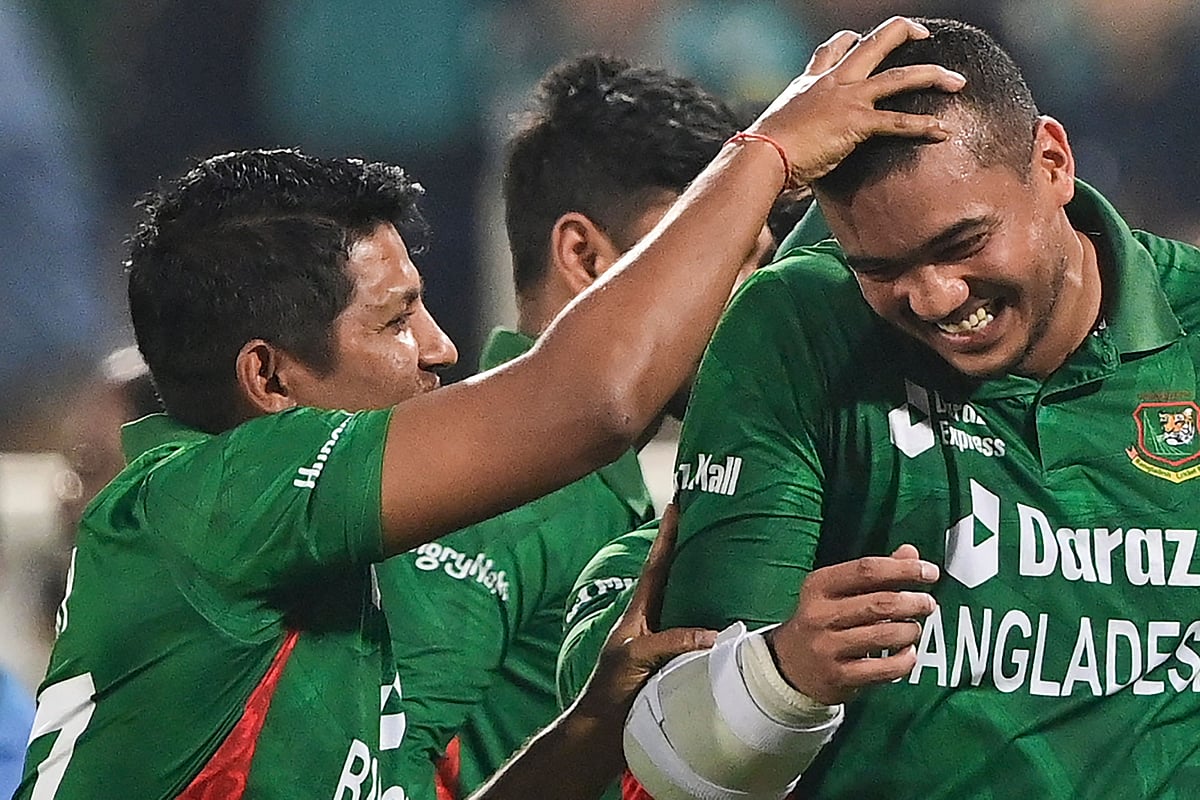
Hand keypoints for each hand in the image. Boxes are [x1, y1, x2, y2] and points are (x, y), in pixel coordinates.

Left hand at [574, 504, 717, 723]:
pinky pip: (704, 637)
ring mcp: (668, 641)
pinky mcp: (680, 663)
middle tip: (712, 522)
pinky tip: (739, 622)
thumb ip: (671, 641)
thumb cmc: (611, 689)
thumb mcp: (637, 657)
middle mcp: (656, 621)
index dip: (666, 535)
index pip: (657, 565)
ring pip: (692, 605)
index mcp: (640, 612)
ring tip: (733, 562)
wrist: (606, 730)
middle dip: (691, 550)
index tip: (675, 504)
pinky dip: (720, 625)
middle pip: (677, 579)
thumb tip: (714, 634)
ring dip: (710, 585)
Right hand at [749, 16, 965, 185]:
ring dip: (933, 76)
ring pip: (900, 77)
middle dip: (904, 33)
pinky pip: (898, 122)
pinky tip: (943, 132)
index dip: (854, 39)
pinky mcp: (856, 123)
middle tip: (924, 35)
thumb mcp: (778, 129)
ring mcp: (847, 99)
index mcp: (811, 82)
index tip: (865, 38)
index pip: (835, 47)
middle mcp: (833, 82)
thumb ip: (793, 128)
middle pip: (875, 42)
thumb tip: (784, 148)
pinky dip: (923, 127)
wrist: (762, 157)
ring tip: (958, 82)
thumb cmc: (764, 151)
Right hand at [766, 544, 938, 704]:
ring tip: (913, 629)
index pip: (866, 570)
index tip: (930, 572)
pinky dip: (905, 660)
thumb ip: (875, 572)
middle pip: (879, 603)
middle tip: (928, 604)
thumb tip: (910, 552)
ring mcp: (827, 647)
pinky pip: (883, 669)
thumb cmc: (823, 620)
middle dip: (913, 602)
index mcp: (819, 585)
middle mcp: (819, 614)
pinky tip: (908, 653)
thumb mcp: (838, 591)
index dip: (903, 569)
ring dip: (910, 630)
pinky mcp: (838, 676)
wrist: (789, 665)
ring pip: (885, 635)